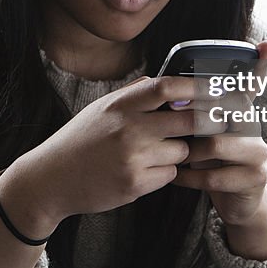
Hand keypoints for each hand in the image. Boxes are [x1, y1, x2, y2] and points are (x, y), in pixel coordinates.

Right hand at [0, 74, 226, 237]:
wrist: (51, 179)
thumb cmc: (79, 140)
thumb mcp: (100, 108)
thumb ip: (132, 95)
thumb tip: (164, 82)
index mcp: (120, 106)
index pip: (167, 88)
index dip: (196, 87)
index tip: (215, 87)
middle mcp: (128, 129)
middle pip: (188, 121)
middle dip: (204, 122)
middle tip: (214, 121)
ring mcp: (132, 158)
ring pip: (182, 151)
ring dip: (180, 151)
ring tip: (159, 151)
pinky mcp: (135, 185)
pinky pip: (169, 175)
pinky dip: (165, 172)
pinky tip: (146, 169)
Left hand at [169, 41, 266, 258]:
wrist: (235, 202)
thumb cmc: (212, 160)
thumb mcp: (206, 132)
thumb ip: (197, 111)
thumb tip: (171, 85)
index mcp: (242, 111)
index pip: (252, 84)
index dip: (259, 66)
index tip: (264, 44)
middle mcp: (254, 127)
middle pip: (226, 111)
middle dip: (194, 116)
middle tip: (170, 119)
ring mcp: (258, 153)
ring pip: (216, 144)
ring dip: (188, 152)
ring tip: (174, 155)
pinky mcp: (254, 179)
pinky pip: (213, 175)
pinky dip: (188, 177)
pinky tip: (176, 176)